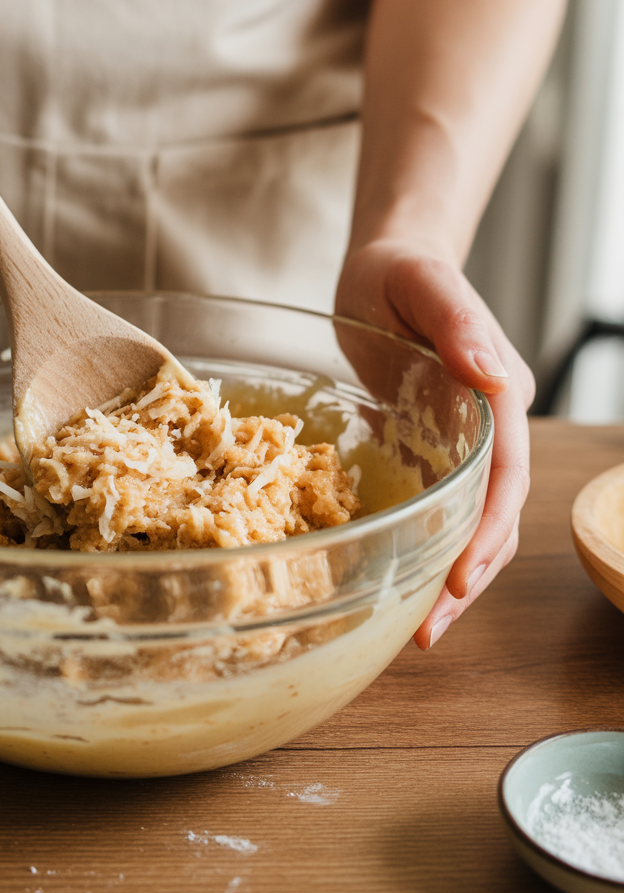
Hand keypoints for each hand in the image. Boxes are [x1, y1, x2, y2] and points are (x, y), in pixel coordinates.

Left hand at [335, 238, 533, 649]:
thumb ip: (457, 324)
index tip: (462, 576)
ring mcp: (462, 439)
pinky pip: (438, 505)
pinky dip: (427, 544)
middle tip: (432, 628)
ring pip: (471, 519)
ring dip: (452, 571)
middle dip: (470, 572)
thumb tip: (491, 374)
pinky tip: (402, 576)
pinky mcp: (429, 445)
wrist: (385, 264)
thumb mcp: (424, 284)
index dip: (487, 530)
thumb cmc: (400, 269)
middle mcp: (489, 424)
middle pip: (494, 512)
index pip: (506, 475)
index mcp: (499, 393)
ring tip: (422, 625)